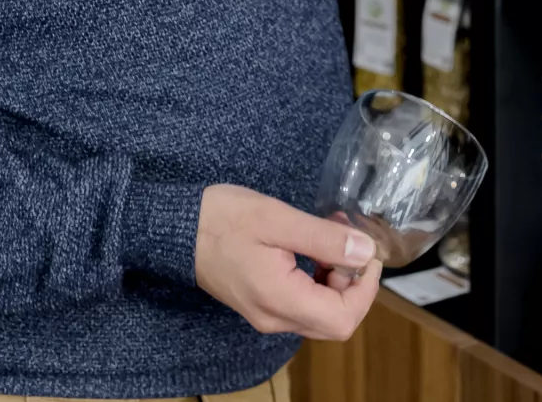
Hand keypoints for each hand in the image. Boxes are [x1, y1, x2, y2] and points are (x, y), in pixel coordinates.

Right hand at [194, 183, 382, 340]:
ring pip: (320, 313)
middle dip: (353, 283)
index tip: (367, 252)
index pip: (342, 319)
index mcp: (279, 300)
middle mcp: (274, 317)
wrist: (174, 228)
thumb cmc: (221, 219)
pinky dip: (317, 278)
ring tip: (331, 235)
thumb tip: (366, 252)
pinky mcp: (260, 303)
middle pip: (335, 322)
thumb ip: (323, 239)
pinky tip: (313, 246)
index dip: (366, 289)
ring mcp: (265, 314)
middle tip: (348, 240)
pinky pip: (302, 303)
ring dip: (336, 278)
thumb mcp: (277, 220)